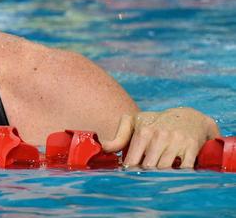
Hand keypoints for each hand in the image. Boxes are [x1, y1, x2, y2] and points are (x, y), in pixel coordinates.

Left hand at [102, 107, 219, 168]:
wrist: (189, 117)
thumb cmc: (156, 123)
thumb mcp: (136, 123)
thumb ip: (120, 136)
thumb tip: (104, 148)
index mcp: (144, 131)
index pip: (133, 160)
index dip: (131, 171)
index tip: (131, 175)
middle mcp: (160, 135)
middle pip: (149, 167)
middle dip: (146, 175)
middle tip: (145, 180)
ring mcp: (177, 141)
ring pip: (165, 169)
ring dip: (162, 177)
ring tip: (158, 178)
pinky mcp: (192, 148)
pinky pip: (185, 169)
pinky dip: (179, 175)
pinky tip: (175, 175)